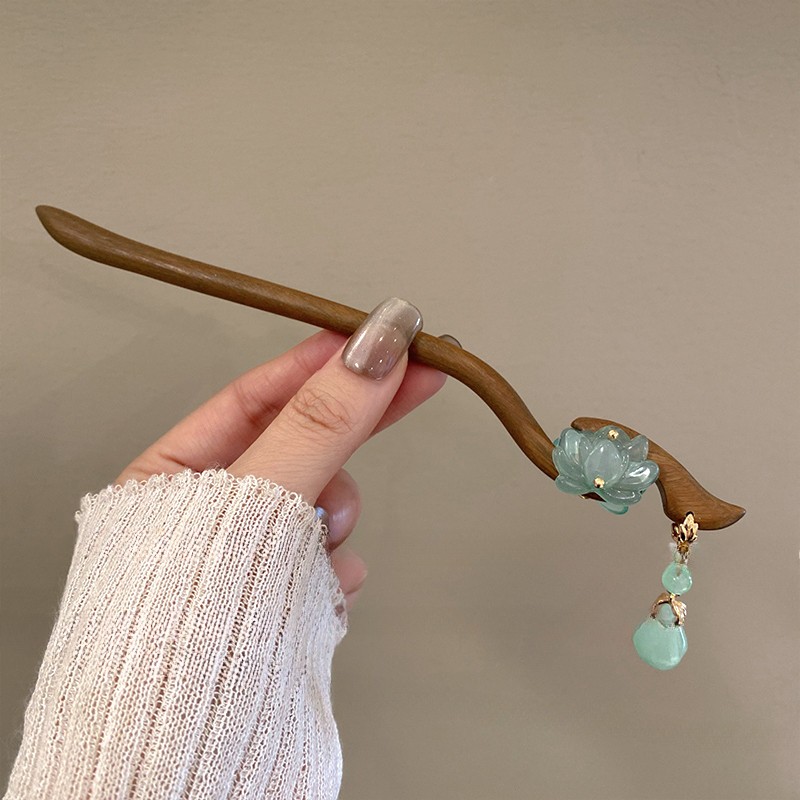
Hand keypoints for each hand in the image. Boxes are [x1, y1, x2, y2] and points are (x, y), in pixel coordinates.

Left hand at [114, 299, 444, 608]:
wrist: (186, 760)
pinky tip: (321, 589)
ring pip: (324, 501)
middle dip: (351, 423)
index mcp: (170, 479)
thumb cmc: (187, 629)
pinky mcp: (286, 595)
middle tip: (418, 375)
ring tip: (315, 547)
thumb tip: (371, 351)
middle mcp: (209, 514)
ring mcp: (252, 556)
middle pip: (299, 443)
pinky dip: (335, 564)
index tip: (379, 337)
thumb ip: (318, 424)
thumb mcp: (255, 500)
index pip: (255, 396)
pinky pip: (332, 555)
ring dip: (334, 515)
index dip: (320, 362)